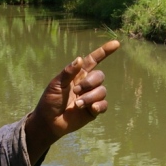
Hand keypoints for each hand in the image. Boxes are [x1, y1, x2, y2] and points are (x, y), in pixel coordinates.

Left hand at [25, 39, 119, 162]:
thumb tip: (79, 59)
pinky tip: (91, 109)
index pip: (93, 60)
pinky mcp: (93, 110)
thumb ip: (68, 73)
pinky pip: (104, 105)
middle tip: (75, 91)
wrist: (49, 121)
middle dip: (89, 83)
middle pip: (100, 76)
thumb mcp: (56, 85)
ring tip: (76, 104)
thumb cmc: (50, 101)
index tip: (116, 44)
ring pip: (102, 91)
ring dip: (90, 97)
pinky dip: (98, 106)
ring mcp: (91, 97)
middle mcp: (87, 84)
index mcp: (78, 75)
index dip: (104, 52)